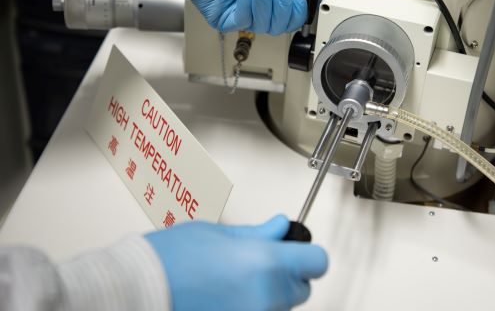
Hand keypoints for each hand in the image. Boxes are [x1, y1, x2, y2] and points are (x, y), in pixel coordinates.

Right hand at [145, 215, 327, 310]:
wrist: (140, 290)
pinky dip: (254, 305)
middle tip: (259, 262)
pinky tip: (230, 294)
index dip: (307, 253)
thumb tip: (280, 227)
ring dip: (270, 291)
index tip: (296, 248)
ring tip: (237, 279)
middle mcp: (266, 296)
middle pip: (302, 288)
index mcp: (265, 264)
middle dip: (288, 273)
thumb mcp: (220, 233)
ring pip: (282, 305)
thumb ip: (258, 233)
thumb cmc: (171, 260)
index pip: (317, 262)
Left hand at [192, 0, 307, 34]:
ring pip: (264, 26)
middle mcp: (259, 3)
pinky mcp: (227, 18)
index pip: (292, 14)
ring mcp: (243, 12)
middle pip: (281, 26)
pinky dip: (247, 2)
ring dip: (265, 6)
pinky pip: (244, 20)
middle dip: (284, 11)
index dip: (298, 11)